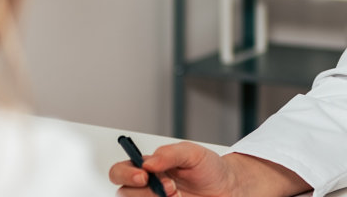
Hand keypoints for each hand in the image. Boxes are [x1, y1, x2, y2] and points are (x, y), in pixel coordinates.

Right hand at [109, 142, 232, 196]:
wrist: (227, 188)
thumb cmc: (208, 169)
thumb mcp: (193, 154)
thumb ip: (169, 154)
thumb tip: (148, 163)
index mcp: (147, 168)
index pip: (119, 172)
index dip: (125, 175)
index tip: (144, 176)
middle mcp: (147, 188)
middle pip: (124, 193)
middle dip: (146, 192)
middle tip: (169, 189)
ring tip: (179, 196)